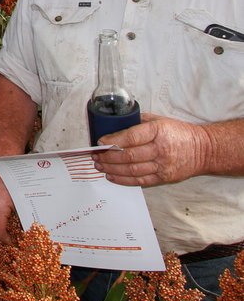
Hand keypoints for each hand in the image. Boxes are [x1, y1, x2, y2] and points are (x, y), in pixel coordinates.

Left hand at [94, 113, 208, 186]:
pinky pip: (140, 181)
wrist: (204, 150)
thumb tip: (115, 125)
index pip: (131, 137)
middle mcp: (160, 149)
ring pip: (132, 170)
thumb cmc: (179, 133)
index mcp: (158, 131)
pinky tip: (112, 176)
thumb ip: (138, 122)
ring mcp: (163, 165)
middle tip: (96, 156)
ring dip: (112, 169)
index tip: (100, 142)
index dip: (113, 140)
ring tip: (100, 166)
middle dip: (108, 157)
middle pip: (129, 155)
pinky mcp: (164, 178)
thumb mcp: (160, 120)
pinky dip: (123, 180)